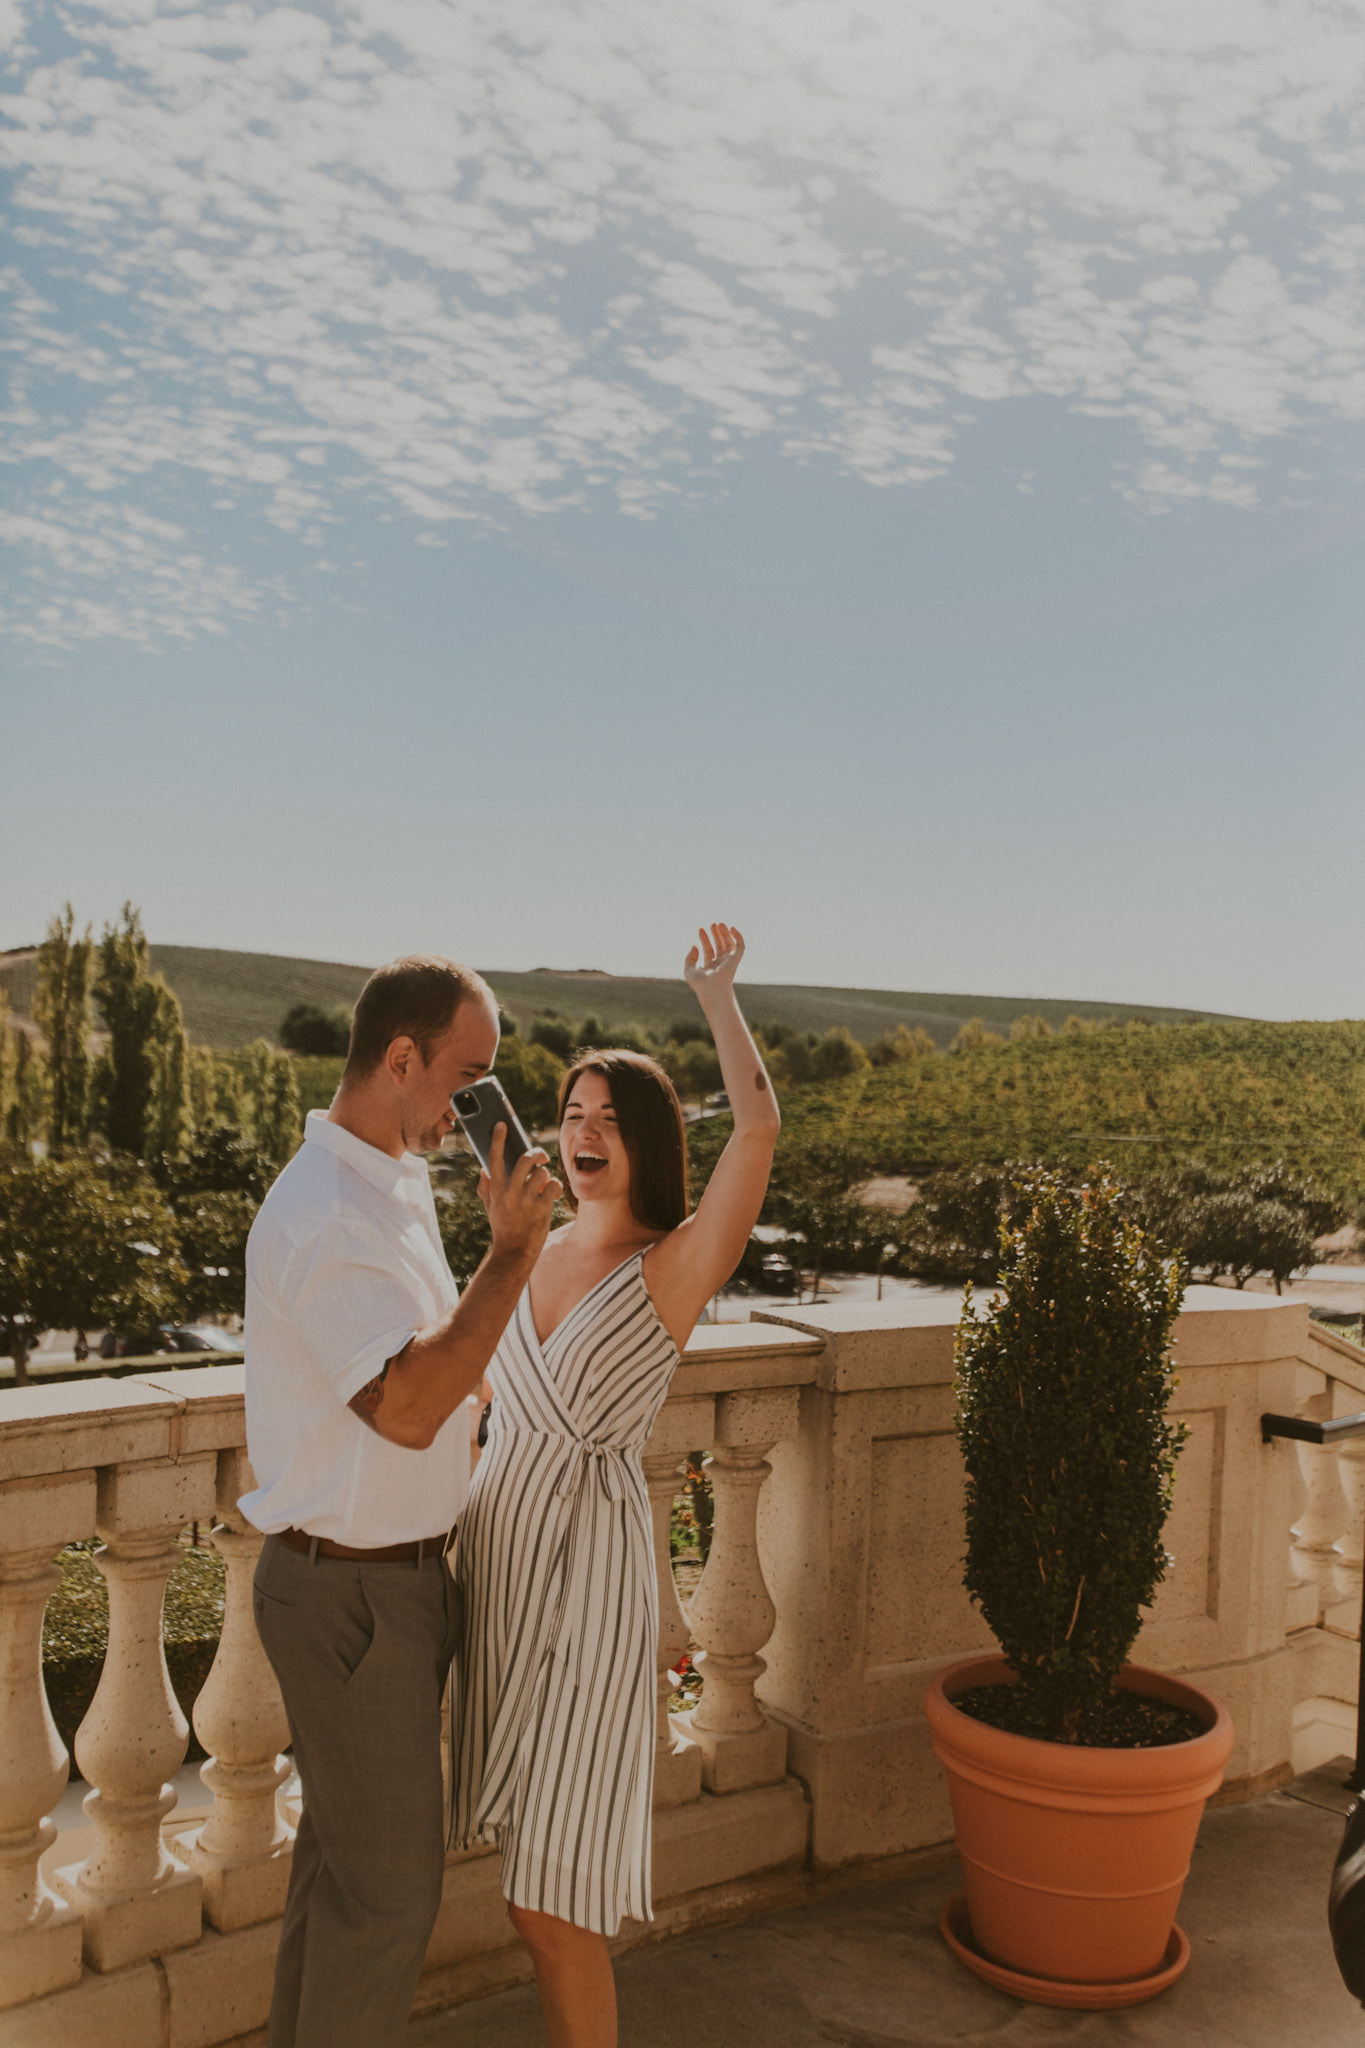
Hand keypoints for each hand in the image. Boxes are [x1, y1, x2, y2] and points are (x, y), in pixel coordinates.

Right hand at [479, 1125, 560, 1262]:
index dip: (498, 1139)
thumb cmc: (503, 1227)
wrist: (514, 1251)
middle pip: (526, 1159)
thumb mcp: (490, 1207)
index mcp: (495, 1189)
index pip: (495, 1158)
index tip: (502, 1125)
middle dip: (537, 1153)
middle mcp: (509, 1192)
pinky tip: (551, 1196)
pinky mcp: (541, 1208)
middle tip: (541, 1156)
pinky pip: (554, 1186)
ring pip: (542, 1173)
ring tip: (543, 1187)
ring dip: (546, 1177)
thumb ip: (485, 1188)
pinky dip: (555, 1189)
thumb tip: (484, 1170)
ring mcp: (525, 1200)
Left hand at [684, 921, 744, 1005]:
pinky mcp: (736, 959)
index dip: (705, 939)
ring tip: (719, 924)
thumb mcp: (689, 970)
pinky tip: (732, 928)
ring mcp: (729, 961)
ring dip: (725, 933)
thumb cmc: (700, 984)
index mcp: (710, 967)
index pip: (709, 949)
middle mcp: (721, 964)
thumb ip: (690, 958)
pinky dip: (738, 936)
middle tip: (712, 924)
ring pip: (729, 944)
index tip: (700, 929)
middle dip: (716, 934)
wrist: (712, 989)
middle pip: (720, 945)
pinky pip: (740, 946)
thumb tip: (694, 946)